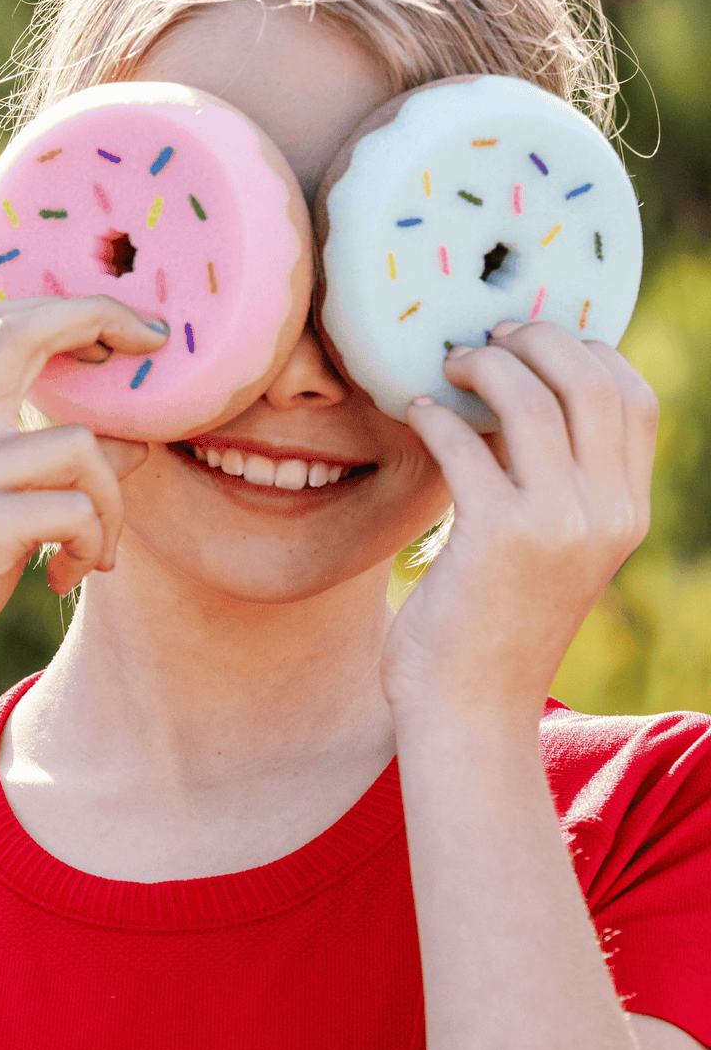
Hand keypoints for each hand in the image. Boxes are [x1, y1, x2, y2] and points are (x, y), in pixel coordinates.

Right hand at [0, 295, 160, 736]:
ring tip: (92, 554)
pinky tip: (61, 578)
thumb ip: (41, 473)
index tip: (123, 332)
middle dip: (106, 321)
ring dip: (111, 507)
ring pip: (81, 447)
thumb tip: (134, 444)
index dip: (66, 306)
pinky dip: (89, 546)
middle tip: (154, 348)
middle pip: (28, 330)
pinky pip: (75, 510)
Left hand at [382, 320, 657, 732]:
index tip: (535, 342)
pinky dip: (439, 416)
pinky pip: (469, 445)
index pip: (635, 399)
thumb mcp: (548, 556)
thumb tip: (515, 410)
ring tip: (448, 364)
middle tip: (488, 337)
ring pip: (534, 399)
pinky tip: (415, 411)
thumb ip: (553, 492)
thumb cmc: (490, 633)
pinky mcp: (497, 537)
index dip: (588, 352)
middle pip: (593, 380)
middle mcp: (606, 513)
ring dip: (485, 366)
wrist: (469, 713)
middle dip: (539, 340)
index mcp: (626, 513)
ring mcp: (558, 524)